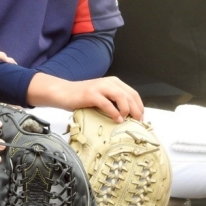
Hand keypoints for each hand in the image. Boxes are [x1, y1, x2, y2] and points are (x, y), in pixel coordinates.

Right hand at [28, 73, 143, 122]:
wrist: (63, 92)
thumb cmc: (82, 97)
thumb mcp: (102, 96)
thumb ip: (114, 100)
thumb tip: (130, 116)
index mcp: (113, 82)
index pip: (133, 93)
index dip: (140, 106)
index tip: (141, 118)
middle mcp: (108, 82)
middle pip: (130, 96)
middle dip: (136, 110)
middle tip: (137, 122)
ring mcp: (99, 87)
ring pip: (122, 97)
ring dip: (127, 110)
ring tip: (126, 120)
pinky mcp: (91, 94)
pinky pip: (107, 104)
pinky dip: (114, 113)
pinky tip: (116, 119)